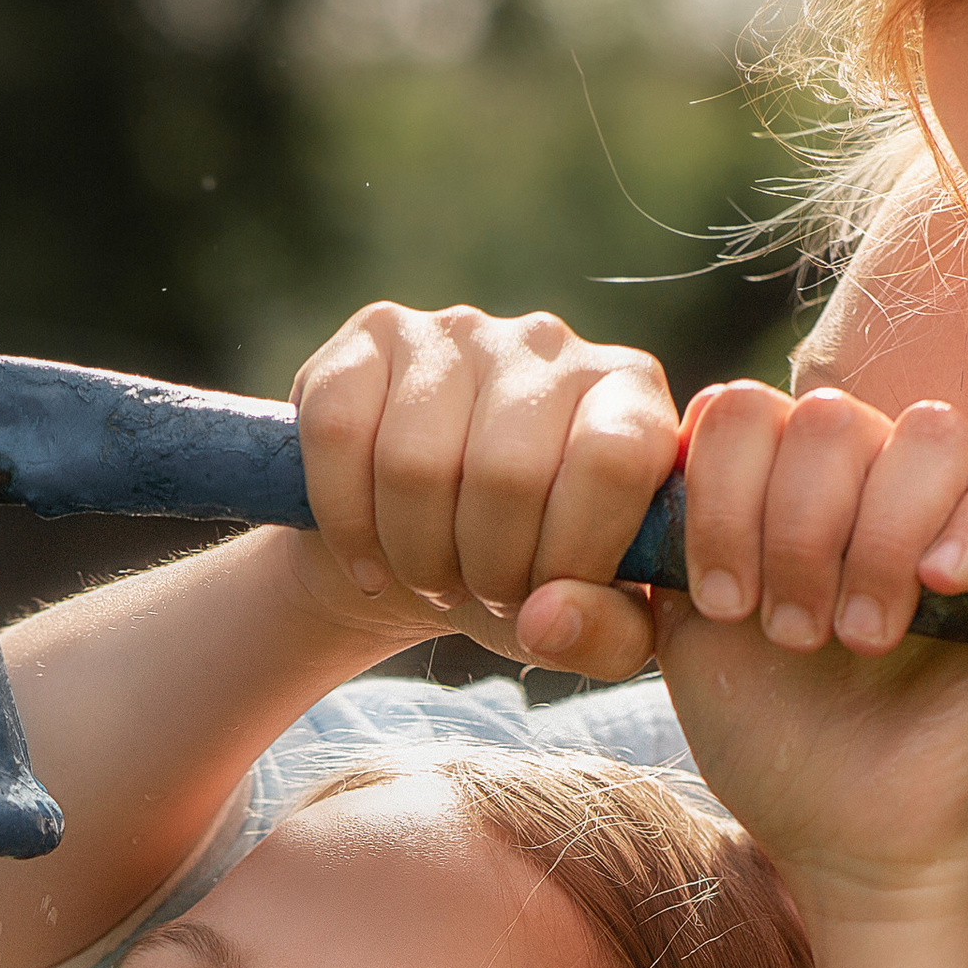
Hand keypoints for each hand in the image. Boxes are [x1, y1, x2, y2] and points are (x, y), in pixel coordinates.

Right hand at [288, 302, 678, 677]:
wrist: (421, 554)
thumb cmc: (523, 582)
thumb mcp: (585, 624)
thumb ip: (607, 637)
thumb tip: (547, 618)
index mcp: (629, 396)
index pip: (613, 459)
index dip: (571, 554)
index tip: (545, 596)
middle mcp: (550, 343)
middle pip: (508, 472)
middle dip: (486, 568)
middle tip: (480, 589)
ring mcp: (458, 330)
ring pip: (415, 463)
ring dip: (415, 554)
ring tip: (432, 571)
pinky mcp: (373, 333)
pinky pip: (339, 432)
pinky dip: (346, 521)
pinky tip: (366, 550)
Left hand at [653, 381, 967, 920]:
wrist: (852, 828)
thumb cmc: (773, 737)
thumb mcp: (678, 663)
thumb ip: (606, 618)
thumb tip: (529, 609)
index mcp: (775, 477)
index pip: (741, 412)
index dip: (720, 501)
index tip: (721, 604)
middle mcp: (867, 465)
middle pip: (826, 418)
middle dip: (792, 534)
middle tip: (790, 636)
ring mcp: (957, 494)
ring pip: (926, 434)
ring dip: (875, 542)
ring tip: (857, 639)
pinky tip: (942, 587)